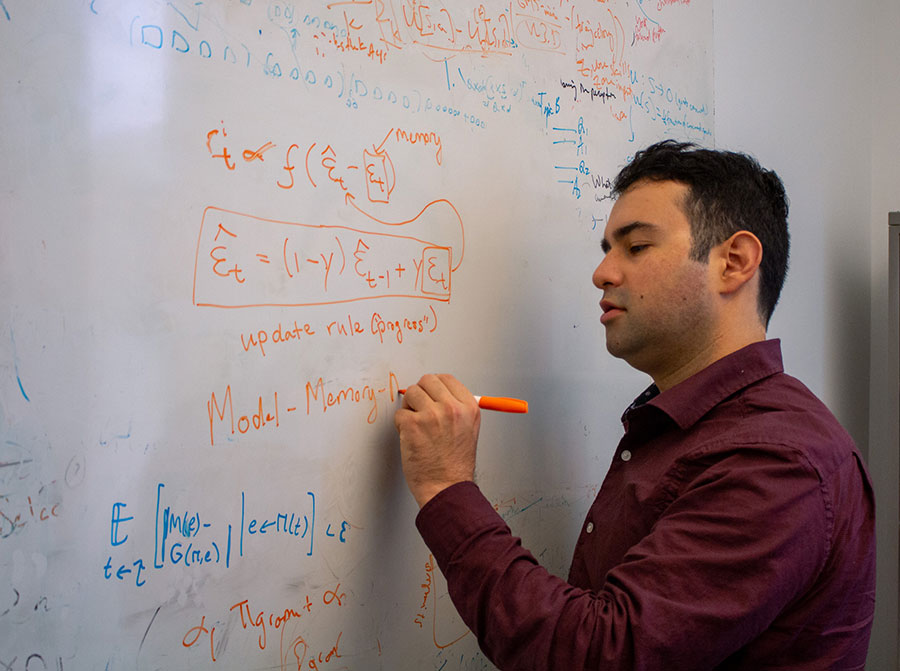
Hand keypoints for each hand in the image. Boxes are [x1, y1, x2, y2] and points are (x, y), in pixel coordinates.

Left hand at [394, 374, 480, 507]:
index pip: (446, 378)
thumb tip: (436, 393)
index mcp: (468, 407)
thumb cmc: (455, 465)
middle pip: (427, 380)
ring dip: (409, 408)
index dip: (434, 386)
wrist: (446, 488)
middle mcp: (452, 408)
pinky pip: (399, 414)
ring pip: (411, 393)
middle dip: (420, 394)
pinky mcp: (413, 425)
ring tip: (416, 426)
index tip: (429, 396)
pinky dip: (401, 425)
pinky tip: (411, 439)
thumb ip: (456, 408)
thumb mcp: (468, 430)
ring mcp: (432, 415)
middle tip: (420, 411)